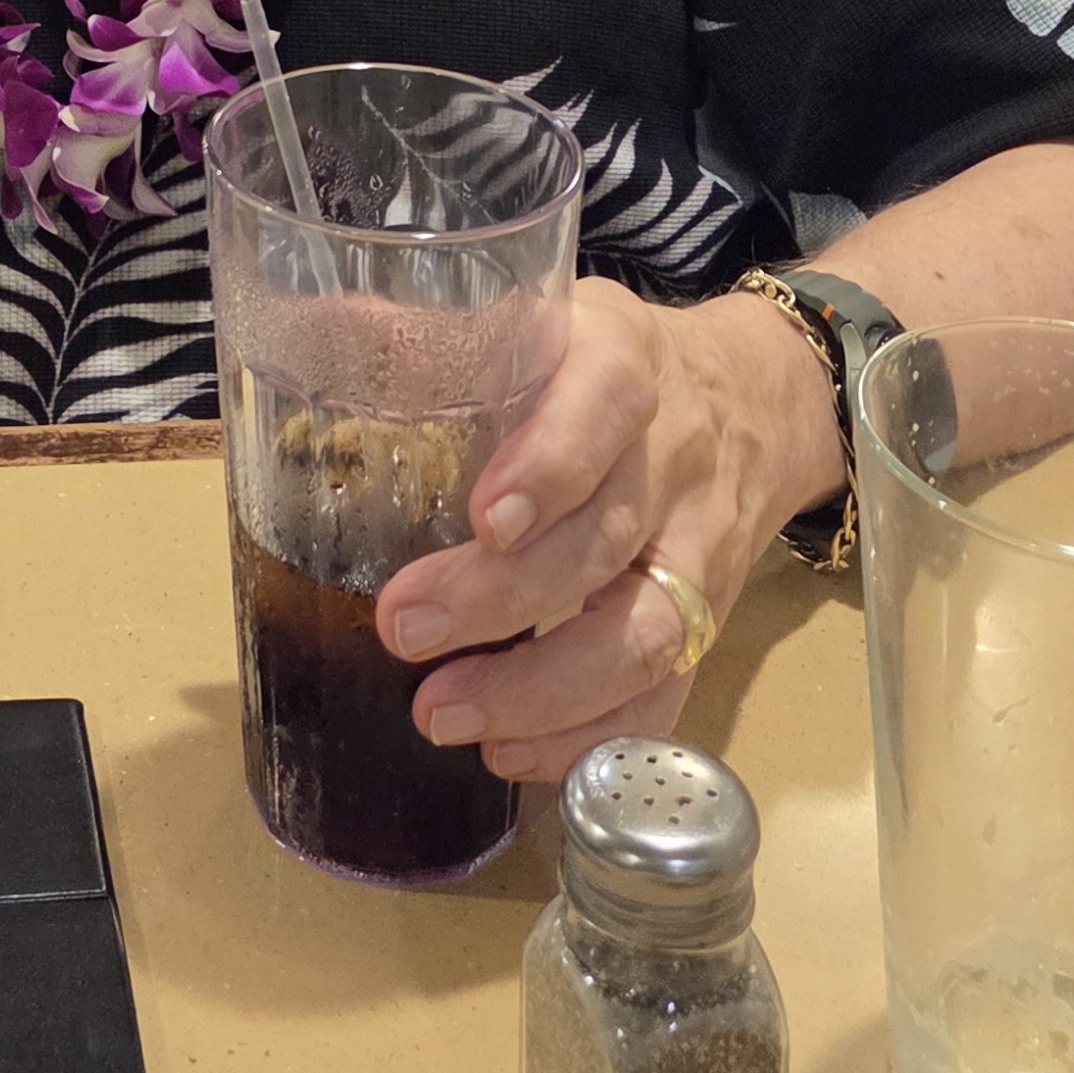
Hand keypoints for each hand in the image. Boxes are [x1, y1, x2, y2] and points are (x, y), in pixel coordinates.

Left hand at [368, 282, 835, 780]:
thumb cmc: (607, 365)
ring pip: (645, 634)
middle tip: (404, 631)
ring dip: (543, 692)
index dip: (552, 462)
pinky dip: (589, 738)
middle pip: (606, 539)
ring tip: (444, 716)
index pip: (606, 403)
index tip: (483, 518)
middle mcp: (673, 460)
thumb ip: (439, 331)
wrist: (757, 403)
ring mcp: (698, 552)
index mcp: (626, 363)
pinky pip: (665, 696)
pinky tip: (511, 754)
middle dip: (503, 600)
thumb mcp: (546, 318)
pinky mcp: (708, 625)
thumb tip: (316, 334)